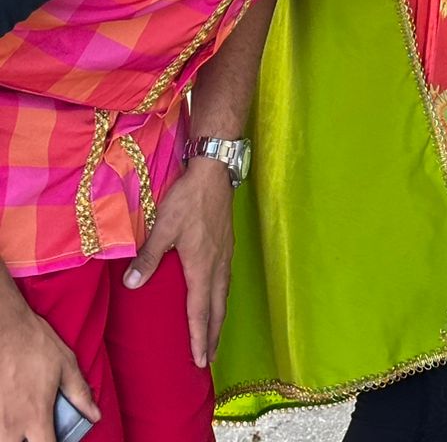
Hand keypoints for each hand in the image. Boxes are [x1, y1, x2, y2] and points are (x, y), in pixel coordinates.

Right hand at [0, 287, 99, 441]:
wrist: (5, 327)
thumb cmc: (35, 344)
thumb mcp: (65, 365)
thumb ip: (80, 393)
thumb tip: (95, 415)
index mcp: (36, 416)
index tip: (57, 440)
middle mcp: (12, 424)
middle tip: (39, 433)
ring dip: (15, 438)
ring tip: (24, 428)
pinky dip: (4, 428)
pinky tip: (10, 418)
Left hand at [123, 157, 233, 367]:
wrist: (213, 173)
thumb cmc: (187, 201)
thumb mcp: (164, 228)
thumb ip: (148, 257)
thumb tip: (131, 285)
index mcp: (202, 268)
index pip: (200, 311)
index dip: (199, 337)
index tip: (201, 361)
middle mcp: (218, 266)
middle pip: (217, 309)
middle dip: (213, 335)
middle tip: (210, 359)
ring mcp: (225, 254)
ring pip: (224, 295)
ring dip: (219, 318)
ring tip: (215, 334)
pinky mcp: (227, 244)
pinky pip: (226, 281)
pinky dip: (222, 298)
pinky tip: (217, 295)